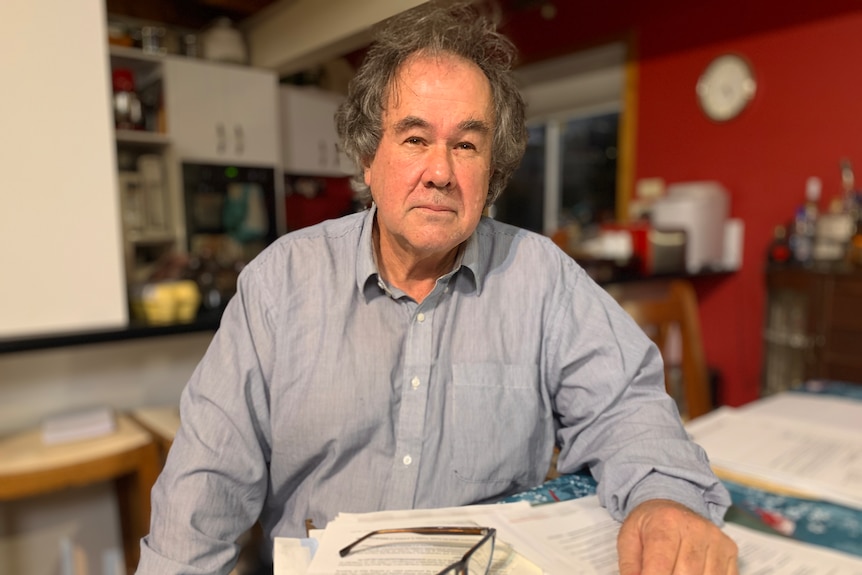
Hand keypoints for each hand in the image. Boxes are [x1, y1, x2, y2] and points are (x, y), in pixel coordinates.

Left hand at [617, 499, 737, 574]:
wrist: (672, 504)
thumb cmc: (649, 525)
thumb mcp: (629, 539)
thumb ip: (629, 567)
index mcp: (665, 523)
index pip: (661, 565)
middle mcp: (695, 528)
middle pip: (686, 574)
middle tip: (662, 574)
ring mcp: (716, 539)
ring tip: (673, 571)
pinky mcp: (730, 549)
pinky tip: (692, 573)